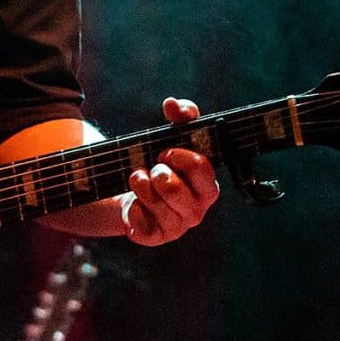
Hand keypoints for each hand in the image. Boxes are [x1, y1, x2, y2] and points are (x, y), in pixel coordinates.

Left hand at [122, 98, 219, 247]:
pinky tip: (133, 203)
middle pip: (176, 189)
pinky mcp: (154, 237)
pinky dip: (132, 209)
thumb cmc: (163, 164)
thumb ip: (181, 118)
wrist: (135, 193)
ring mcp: (176, 227)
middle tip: (153, 167)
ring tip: (136, 178)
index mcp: (207, 186)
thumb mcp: (172, 138)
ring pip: (156, 205)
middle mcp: (197, 210)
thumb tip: (173, 103)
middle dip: (159, 173)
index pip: (203, 169)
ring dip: (141, 186)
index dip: (181, 156)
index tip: (166, 151)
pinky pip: (141, 224)